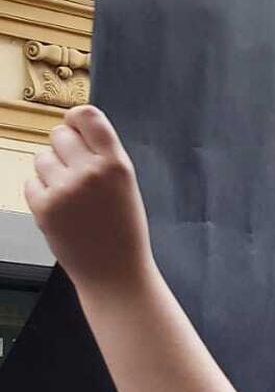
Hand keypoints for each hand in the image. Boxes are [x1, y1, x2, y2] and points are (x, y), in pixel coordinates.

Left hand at [25, 103, 154, 297]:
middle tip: (75, 173)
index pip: (87, 116)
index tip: (75, 127)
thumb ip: (103, 155)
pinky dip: (42, 195)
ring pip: (41, 158)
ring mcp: (65, 190)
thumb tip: (72, 126)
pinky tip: (62, 212)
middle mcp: (90, 172)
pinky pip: (31, 183)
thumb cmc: (123, 231)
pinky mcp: (44, 207)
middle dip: (63, 149)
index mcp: (117, 164)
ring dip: (51, 173)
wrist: (116, 274)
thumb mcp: (126, 186)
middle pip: (59, 134)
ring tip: (70, 197)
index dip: (76, 118)